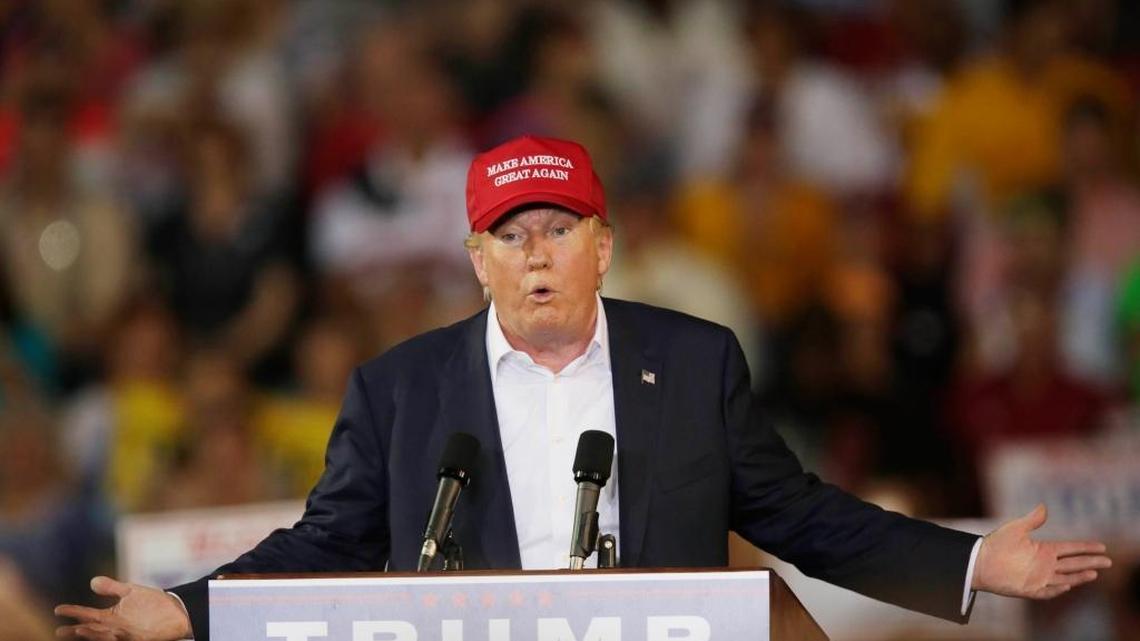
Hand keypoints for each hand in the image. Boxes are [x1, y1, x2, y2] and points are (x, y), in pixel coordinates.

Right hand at [54, 576, 191, 640]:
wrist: (177, 611)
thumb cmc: (152, 604)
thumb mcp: (131, 592)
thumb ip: (112, 587)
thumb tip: (92, 581)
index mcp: (111, 616)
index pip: (87, 615)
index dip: (73, 612)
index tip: (58, 609)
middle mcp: (116, 627)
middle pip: (92, 630)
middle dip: (77, 631)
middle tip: (60, 631)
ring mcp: (127, 634)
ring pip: (105, 637)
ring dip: (93, 635)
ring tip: (79, 630)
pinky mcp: (140, 639)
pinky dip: (115, 639)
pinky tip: (110, 634)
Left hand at [972, 504, 1111, 598]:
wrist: (979, 561)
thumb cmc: (996, 544)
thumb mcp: (1016, 528)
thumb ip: (1032, 520)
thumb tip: (1044, 507)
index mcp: (1044, 550)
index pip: (1070, 549)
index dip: (1086, 548)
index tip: (1101, 546)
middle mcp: (1045, 564)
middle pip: (1073, 564)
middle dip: (1090, 562)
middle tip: (1108, 561)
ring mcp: (1039, 577)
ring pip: (1065, 578)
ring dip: (1079, 577)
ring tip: (1094, 573)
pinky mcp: (1030, 589)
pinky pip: (1048, 591)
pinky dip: (1058, 589)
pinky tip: (1068, 586)